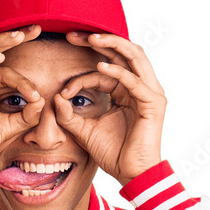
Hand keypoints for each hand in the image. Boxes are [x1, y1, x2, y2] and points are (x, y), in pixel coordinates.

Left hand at [53, 32, 166, 185]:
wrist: (132, 174)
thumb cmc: (114, 154)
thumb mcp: (85, 131)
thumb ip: (70, 115)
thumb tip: (55, 98)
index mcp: (127, 91)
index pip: (104, 70)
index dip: (82, 74)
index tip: (63, 88)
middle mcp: (141, 87)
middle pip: (121, 53)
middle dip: (97, 41)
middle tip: (72, 34)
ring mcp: (150, 93)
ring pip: (133, 57)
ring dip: (112, 45)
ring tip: (90, 39)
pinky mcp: (153, 103)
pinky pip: (134, 81)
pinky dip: (118, 72)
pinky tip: (99, 67)